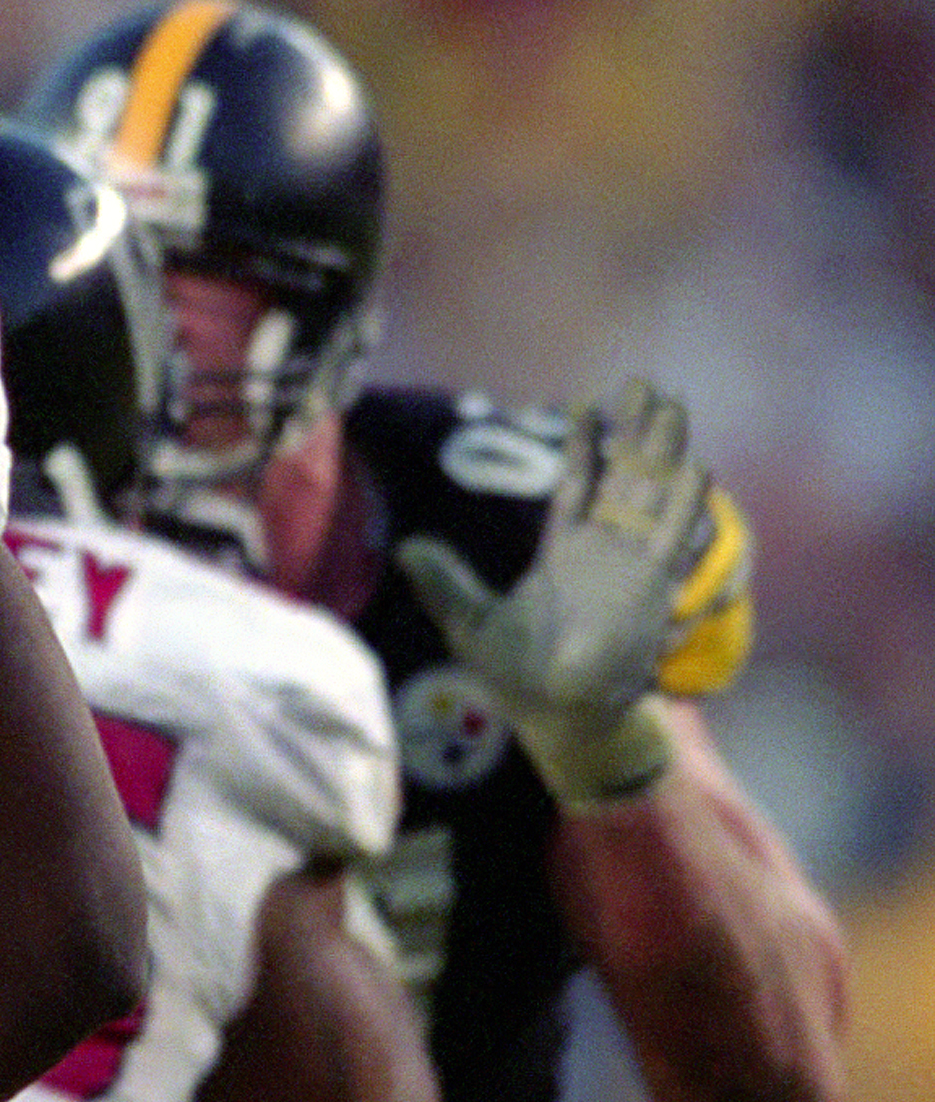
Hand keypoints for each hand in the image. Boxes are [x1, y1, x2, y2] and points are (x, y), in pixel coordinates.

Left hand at [396, 378, 710, 804]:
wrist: (560, 717)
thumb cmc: (518, 677)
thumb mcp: (469, 623)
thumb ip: (444, 584)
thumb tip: (406, 549)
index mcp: (566, 554)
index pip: (578, 487)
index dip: (585, 448)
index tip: (588, 405)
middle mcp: (606, 552)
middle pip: (626, 478)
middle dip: (638, 433)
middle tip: (647, 383)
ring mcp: (633, 567)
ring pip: (653, 497)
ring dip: (663, 454)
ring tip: (674, 405)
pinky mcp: (653, 590)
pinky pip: (673, 540)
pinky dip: (683, 506)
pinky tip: (695, 469)